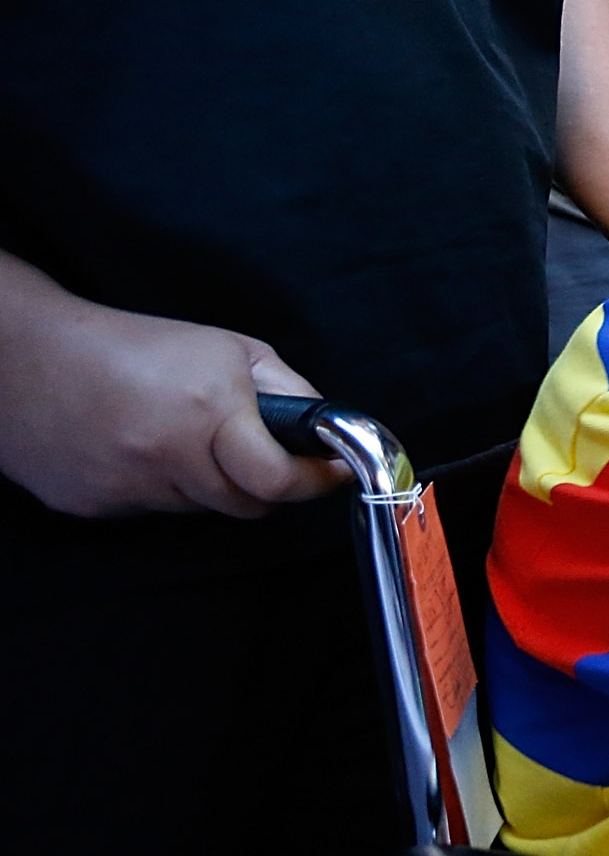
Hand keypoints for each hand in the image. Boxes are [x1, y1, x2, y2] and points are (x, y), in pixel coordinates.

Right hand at [0, 266, 342, 517]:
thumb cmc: (134, 344)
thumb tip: (326, 430)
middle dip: (261, 482)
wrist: (30, 357)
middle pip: (244, 505)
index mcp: (209, 413)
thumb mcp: (230, 350)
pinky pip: (151, 510)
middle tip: (254, 449)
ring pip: (198, 509)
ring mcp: (127, 488)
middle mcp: (168, 458)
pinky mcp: (93, 507)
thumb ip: (288, 393)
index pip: (278, 481)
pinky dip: (160, 488)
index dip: (314, 481)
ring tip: (181, 435)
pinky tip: (139, 448)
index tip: (331, 472)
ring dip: (207, 483)